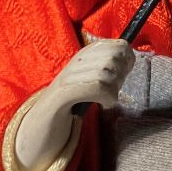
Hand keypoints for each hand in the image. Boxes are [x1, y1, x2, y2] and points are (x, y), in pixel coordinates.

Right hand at [15, 40, 133, 170]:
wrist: (40, 125)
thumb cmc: (71, 105)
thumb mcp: (91, 81)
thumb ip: (108, 68)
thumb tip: (131, 56)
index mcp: (85, 55)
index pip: (119, 45)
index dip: (128, 61)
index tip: (123, 77)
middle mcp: (77, 61)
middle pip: (115, 58)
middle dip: (122, 76)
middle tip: (112, 92)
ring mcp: (68, 76)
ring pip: (107, 73)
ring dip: (113, 91)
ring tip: (106, 101)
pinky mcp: (62, 94)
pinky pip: (95, 86)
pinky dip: (106, 97)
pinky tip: (103, 106)